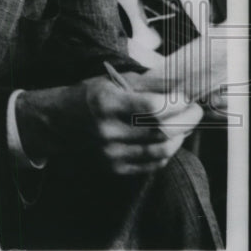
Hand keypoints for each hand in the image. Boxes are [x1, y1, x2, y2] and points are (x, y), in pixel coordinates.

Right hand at [17, 77, 202, 175]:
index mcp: (105, 103)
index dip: (176, 103)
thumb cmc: (87, 96)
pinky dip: (166, 152)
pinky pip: (152, 165)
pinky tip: (168, 140)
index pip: (152, 107)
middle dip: (186, 120)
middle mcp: (107, 130)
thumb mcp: (110, 82)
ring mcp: (110, 153)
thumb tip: (178, 84)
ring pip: (161, 151)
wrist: (55, 122)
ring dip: (180, 138)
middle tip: (195, 111)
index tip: (185, 97)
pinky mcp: (114, 168)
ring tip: (183, 126)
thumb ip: (144, 85)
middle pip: (161, 131)